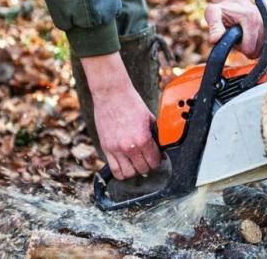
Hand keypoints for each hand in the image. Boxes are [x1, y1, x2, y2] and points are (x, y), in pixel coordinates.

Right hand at [80, 53, 161, 180]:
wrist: (112, 94)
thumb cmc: (131, 103)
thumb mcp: (149, 118)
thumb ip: (155, 135)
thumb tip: (161, 150)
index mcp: (143, 139)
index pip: (154, 161)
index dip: (157, 160)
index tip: (157, 157)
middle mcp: (129, 147)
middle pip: (142, 169)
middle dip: (147, 165)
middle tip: (147, 159)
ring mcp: (116, 149)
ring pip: (128, 173)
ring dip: (134, 170)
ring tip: (136, 163)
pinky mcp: (106, 147)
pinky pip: (114, 169)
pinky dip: (121, 171)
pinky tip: (125, 165)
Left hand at [204, 0, 263, 57]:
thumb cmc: (222, 8)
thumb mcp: (213, 14)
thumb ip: (214, 27)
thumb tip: (215, 40)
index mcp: (250, 19)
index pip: (249, 48)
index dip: (239, 48)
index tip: (232, 39)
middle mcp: (262, 21)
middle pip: (256, 50)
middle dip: (245, 48)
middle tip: (236, 37)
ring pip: (261, 49)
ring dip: (250, 46)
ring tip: (241, 35)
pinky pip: (265, 44)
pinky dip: (256, 43)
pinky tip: (248, 35)